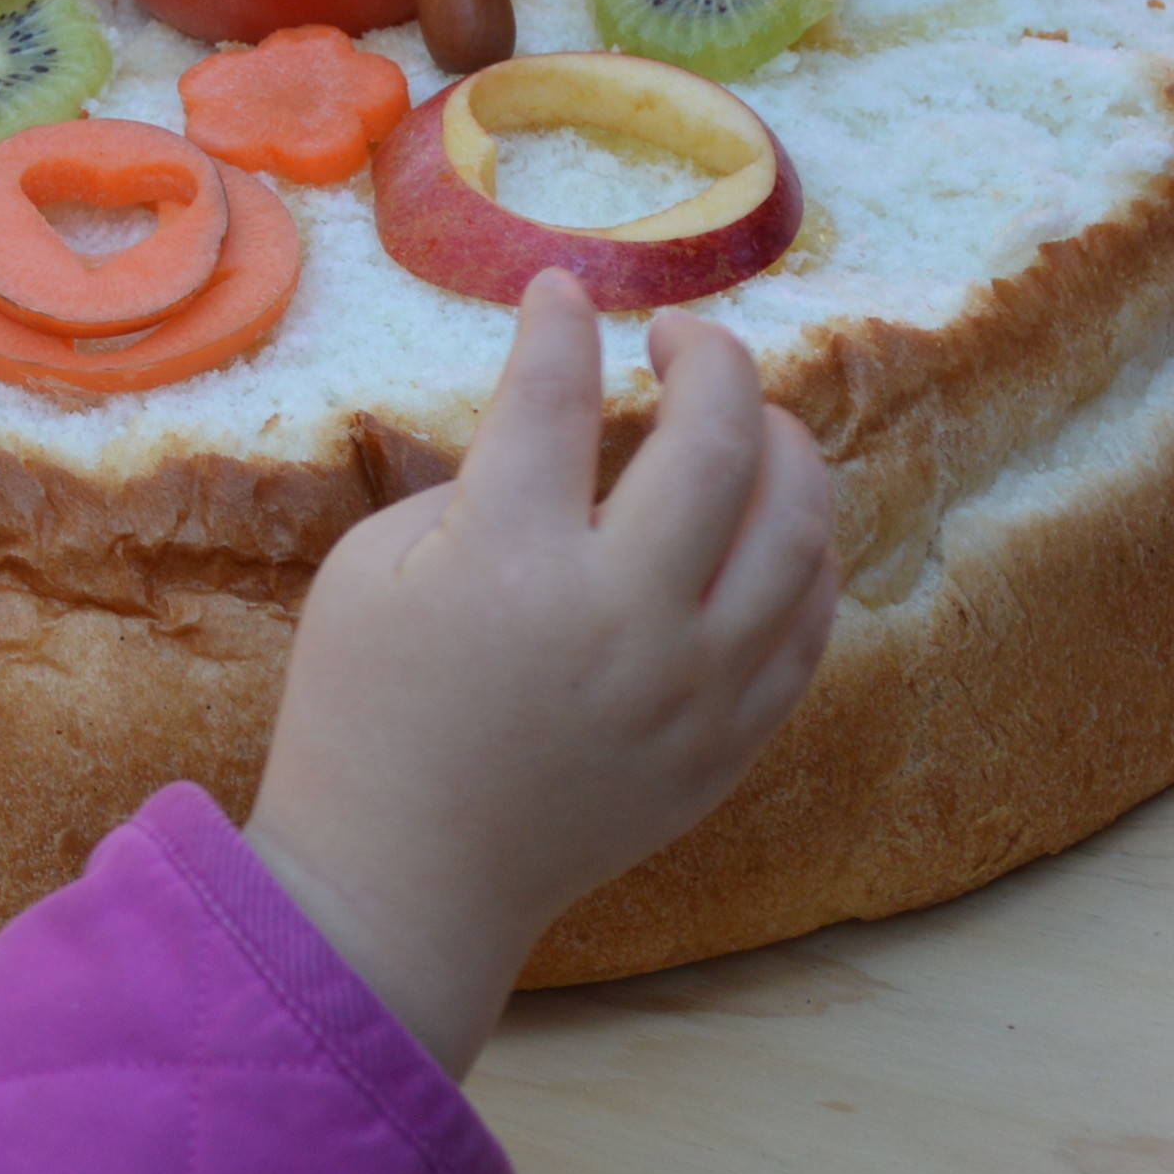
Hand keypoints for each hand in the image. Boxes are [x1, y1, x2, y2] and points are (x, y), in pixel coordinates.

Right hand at [246, 274, 835, 1073]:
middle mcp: (622, 616)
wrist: (405, 880)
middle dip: (704, 354)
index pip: (557, 391)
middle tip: (676, 338)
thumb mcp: (368, 570)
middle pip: (715, 437)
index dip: (560, 322)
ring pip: (798, 525)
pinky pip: (808, 621)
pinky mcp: (730, 739)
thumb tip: (566, 422)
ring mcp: (693, 685)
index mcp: (509, 562)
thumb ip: (475, 482)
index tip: (562, 293)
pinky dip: (801, 550)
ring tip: (740, 421)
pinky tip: (765, 521)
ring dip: (779, 444)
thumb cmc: (364, 713)